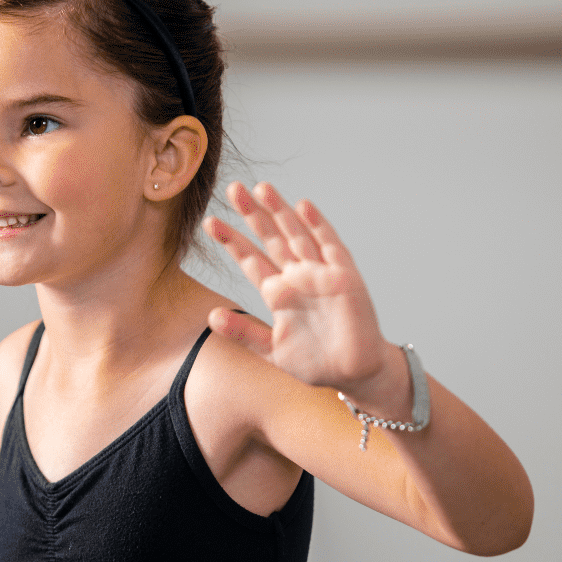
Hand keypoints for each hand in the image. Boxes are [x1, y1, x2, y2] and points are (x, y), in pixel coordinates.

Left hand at [204, 183, 402, 407]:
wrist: (351, 374)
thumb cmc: (314, 362)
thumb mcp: (270, 350)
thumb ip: (242, 333)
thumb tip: (211, 315)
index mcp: (278, 293)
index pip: (251, 260)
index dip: (232, 241)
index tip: (210, 223)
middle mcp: (298, 277)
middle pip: (271, 239)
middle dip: (252, 215)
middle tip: (233, 189)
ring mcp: (321, 274)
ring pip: (297, 235)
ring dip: (280, 212)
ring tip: (261, 188)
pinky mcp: (344, 277)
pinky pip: (330, 246)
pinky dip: (318, 226)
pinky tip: (303, 207)